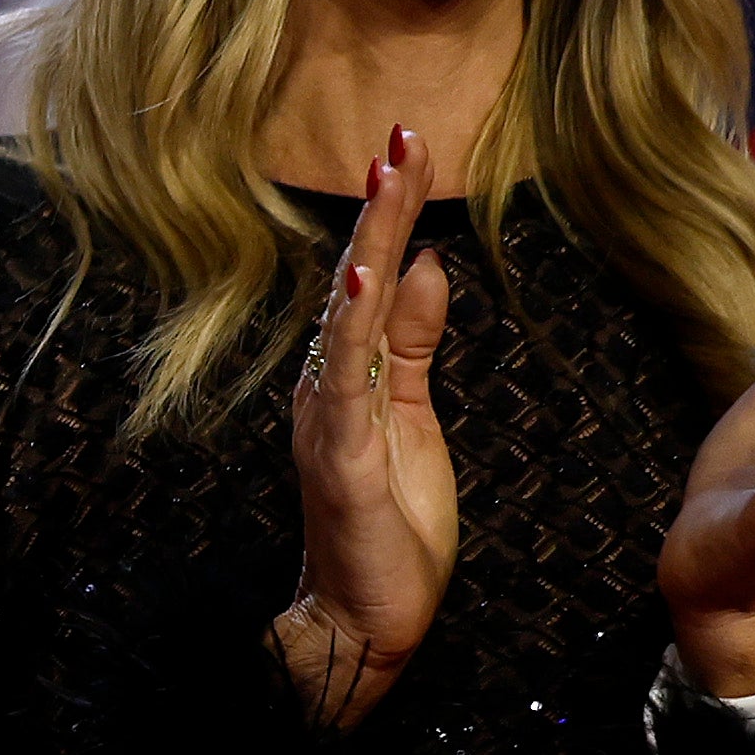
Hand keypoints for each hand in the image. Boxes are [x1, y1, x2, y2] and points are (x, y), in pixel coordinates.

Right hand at [279, 120, 456, 729]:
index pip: (371, 275)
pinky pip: (345, 378)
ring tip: (387, 182)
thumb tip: (426, 264)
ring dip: (368, 244)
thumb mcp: (413, 416)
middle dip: (382, 206)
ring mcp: (329, 416)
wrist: (364, 617)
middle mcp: (328, 383)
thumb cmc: (388, 525)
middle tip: (402, 136)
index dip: (391, 213)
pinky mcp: (340, 454)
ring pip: (349, 315)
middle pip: (355, 278)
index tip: (410, 148)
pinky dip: (352, 325)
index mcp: (349, 372)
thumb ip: (411, 342)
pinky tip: (363, 276)